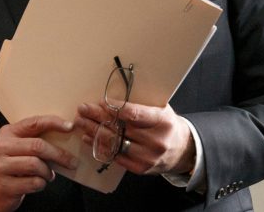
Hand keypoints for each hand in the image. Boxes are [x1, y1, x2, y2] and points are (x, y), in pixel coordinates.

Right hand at [0, 115, 77, 211]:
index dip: (53, 123)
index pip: (33, 123)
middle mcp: (1, 147)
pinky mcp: (4, 185)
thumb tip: (64, 136)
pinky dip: (41, 184)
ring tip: (49, 175)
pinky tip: (39, 183)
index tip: (70, 126)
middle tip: (72, 162)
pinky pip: (33, 183)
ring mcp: (0, 166)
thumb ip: (34, 139)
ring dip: (48, 172)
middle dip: (59, 154)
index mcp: (7, 133)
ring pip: (36, 164)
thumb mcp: (18, 147)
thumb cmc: (12, 165)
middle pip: (37, 146)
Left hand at [75, 102, 194, 175]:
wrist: (182, 150)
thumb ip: (141, 104)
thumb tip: (113, 94)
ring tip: (81, 122)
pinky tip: (89, 138)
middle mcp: (156, 140)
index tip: (99, 101)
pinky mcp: (140, 168)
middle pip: (120, 128)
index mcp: (162, 121)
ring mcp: (148, 157)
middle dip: (98, 117)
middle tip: (83, 109)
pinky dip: (100, 146)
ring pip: (115, 143)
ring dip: (94, 132)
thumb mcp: (161, 109)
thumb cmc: (166, 124)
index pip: (134, 114)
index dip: (114, 108)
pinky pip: (116, 156)